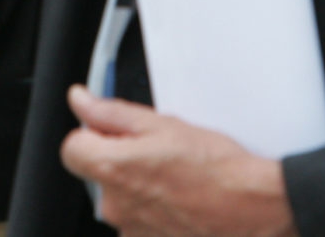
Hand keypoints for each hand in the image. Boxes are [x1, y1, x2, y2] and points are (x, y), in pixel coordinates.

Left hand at [60, 85, 296, 236]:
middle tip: (157, 152)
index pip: (71, 149)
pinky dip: (156, 210)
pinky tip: (182, 200)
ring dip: (140, 187)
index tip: (110, 132)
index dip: (90, 135)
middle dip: (120, 161)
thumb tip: (80, 100)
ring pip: (123, 199)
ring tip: (176, 178)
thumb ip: (110, 112)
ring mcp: (133, 231)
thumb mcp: (161, 124)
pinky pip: (141, 221)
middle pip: (99, 175)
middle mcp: (116, 206)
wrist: (253, 208)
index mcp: (112, 169)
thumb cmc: (215, 168)